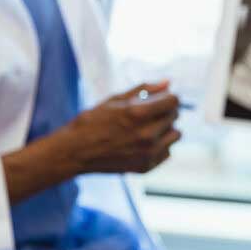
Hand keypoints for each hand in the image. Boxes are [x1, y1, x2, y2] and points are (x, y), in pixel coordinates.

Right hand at [63, 81, 181, 174]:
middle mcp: (147, 135)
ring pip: (175, 135)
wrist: (75, 151)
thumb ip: (144, 90)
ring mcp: (148, 153)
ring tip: (147, 127)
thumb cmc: (92, 121)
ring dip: (165, 129)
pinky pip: (167, 152)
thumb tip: (168, 82)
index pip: (173, 102)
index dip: (168, 97)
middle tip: (148, 113)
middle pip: (174, 117)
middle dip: (165, 111)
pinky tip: (142, 143)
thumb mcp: (115, 100)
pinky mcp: (146, 167)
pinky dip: (159, 146)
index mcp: (138, 114)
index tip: (161, 98)